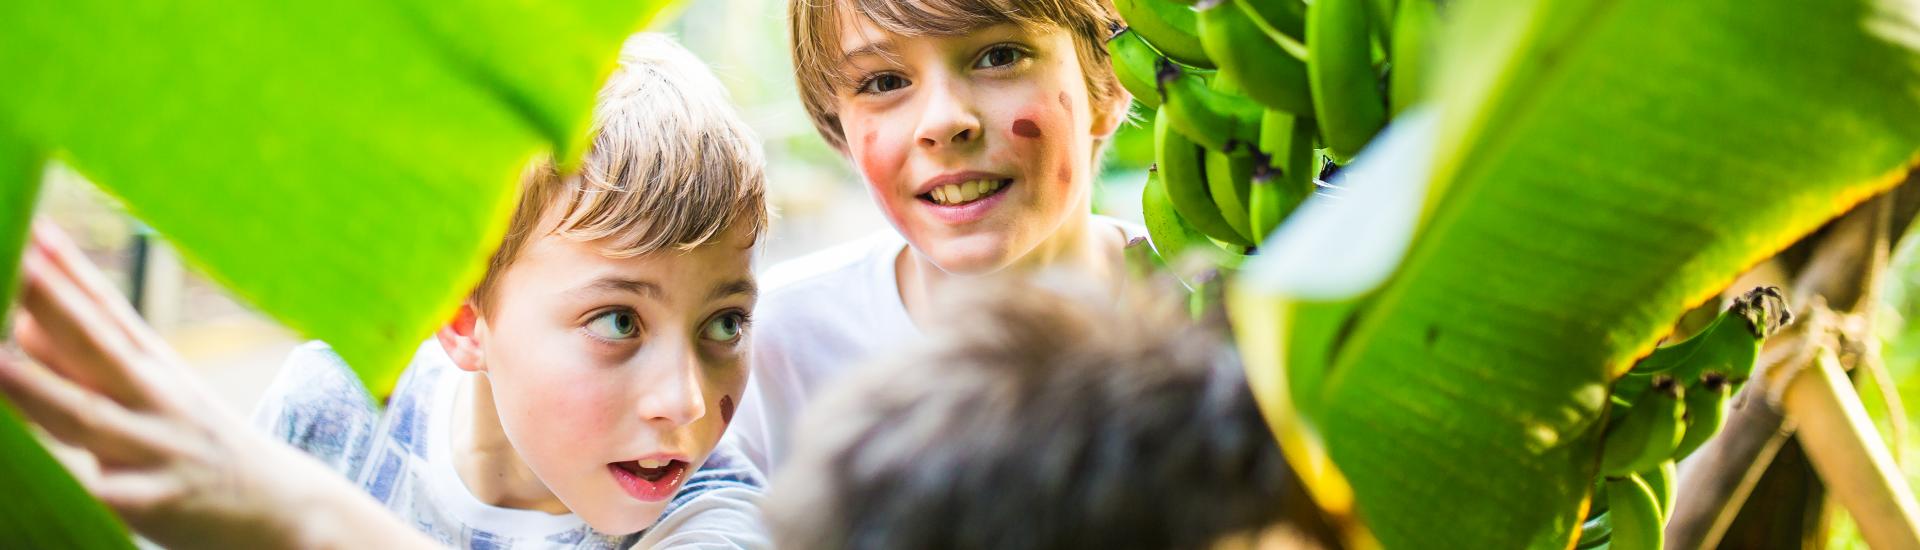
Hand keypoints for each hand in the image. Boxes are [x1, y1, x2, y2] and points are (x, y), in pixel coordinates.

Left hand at [0, 220, 430, 548]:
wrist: (281, 505)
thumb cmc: (196, 440)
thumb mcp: (150, 392)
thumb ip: (82, 360)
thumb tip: (17, 322)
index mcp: (153, 364)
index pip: (103, 306)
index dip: (65, 267)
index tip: (28, 223)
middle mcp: (155, 396)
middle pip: (95, 345)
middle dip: (51, 303)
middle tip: (13, 259)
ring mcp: (156, 447)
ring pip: (88, 416)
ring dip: (38, 388)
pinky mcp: (154, 503)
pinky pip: (105, 493)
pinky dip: (78, 479)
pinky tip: (35, 471)